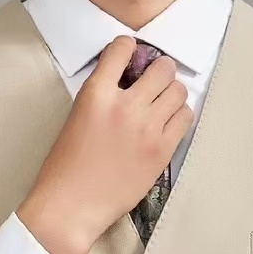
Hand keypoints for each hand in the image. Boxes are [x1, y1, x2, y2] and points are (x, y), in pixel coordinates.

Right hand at [16, 34, 192, 253]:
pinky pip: (185, 118)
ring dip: (171, 92)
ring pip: (178, 91)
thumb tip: (130, 81)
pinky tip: (166, 122)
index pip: (122, 48)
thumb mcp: (77, 115)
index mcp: (96, 93)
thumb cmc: (67, 164)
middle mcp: (125, 105)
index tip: (131, 55)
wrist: (71, 205)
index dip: (129, 48)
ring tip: (161, 102)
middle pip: (162, 68)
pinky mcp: (162, 150)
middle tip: (154, 79)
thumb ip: (103, 94)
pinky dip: (178, 115)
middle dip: (159, 70)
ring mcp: (147, 128)